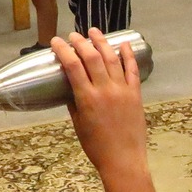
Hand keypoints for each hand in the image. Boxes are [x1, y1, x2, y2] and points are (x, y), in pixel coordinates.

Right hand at [55, 29, 147, 173]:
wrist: (123, 160)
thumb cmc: (96, 147)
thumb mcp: (78, 125)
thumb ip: (73, 103)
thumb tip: (69, 87)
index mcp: (87, 98)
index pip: (73, 66)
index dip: (63, 50)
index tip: (55, 41)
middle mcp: (105, 90)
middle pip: (92, 57)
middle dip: (81, 42)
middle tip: (73, 35)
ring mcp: (123, 90)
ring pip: (112, 58)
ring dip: (102, 42)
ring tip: (94, 32)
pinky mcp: (136, 94)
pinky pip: (133, 70)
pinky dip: (128, 55)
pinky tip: (123, 44)